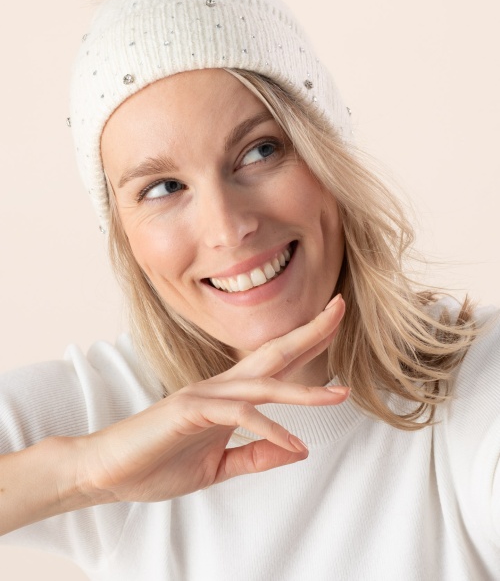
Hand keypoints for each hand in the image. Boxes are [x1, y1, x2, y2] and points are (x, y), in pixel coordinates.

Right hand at [76, 295, 346, 504]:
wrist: (108, 471)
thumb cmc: (158, 464)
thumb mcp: (218, 466)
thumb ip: (256, 456)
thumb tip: (298, 450)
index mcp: (228, 396)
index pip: (275, 365)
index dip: (305, 343)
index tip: (333, 326)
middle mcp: (221, 388)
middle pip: (273, 355)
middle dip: (309, 332)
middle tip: (340, 308)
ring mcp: (204, 396)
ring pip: (262, 384)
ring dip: (303, 390)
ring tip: (340, 394)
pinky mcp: (189, 411)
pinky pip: (238, 417)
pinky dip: (269, 430)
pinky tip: (293, 444)